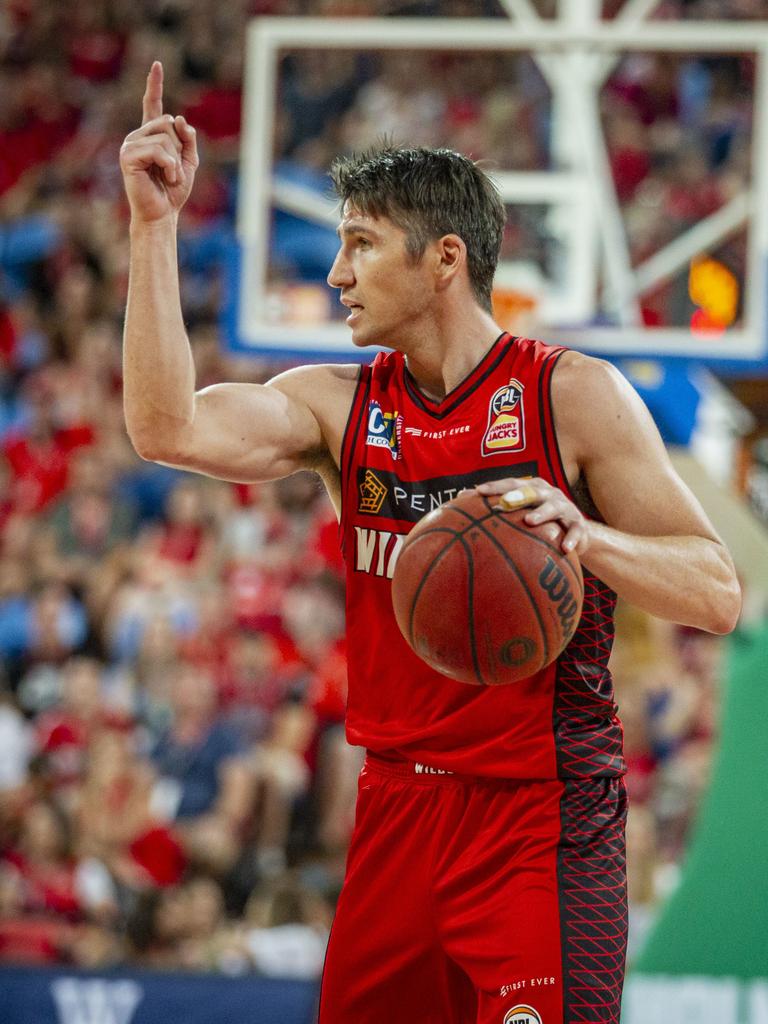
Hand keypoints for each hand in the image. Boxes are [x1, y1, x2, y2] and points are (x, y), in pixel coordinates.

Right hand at [119, 61, 198, 223]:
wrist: (162, 214)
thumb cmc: (173, 192)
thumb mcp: (189, 162)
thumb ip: (188, 140)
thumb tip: (179, 118)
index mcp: (151, 136)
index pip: (152, 106)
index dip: (154, 85)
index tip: (157, 65)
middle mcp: (138, 136)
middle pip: (167, 123)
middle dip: (179, 149)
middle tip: (173, 171)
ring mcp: (130, 145)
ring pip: (164, 137)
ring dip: (175, 161)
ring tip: (170, 178)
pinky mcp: (128, 157)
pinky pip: (158, 150)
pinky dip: (169, 166)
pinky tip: (166, 178)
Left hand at [476, 477, 589, 554]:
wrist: (576, 533)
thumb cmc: (541, 522)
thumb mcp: (522, 514)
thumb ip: (499, 511)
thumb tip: (462, 508)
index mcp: (532, 489)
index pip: (511, 484)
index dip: (495, 487)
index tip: (477, 491)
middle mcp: (548, 494)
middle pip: (532, 491)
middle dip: (518, 494)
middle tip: (504, 502)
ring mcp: (565, 508)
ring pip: (553, 508)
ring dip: (542, 513)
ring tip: (530, 521)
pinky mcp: (578, 524)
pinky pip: (576, 531)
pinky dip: (571, 539)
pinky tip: (565, 549)